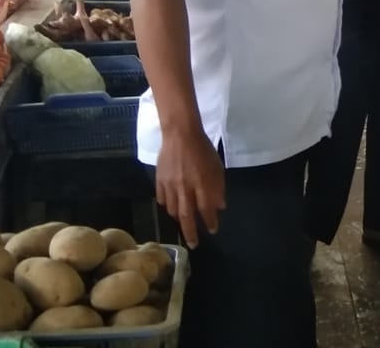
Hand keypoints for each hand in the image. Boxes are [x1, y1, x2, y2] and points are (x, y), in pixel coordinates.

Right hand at [154, 127, 225, 248]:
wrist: (180, 134)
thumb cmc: (203, 149)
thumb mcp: (217, 167)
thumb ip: (218, 188)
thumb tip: (220, 207)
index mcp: (201, 183)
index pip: (206, 209)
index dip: (210, 221)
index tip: (212, 230)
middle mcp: (185, 188)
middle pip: (187, 216)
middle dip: (191, 232)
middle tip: (194, 244)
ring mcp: (170, 185)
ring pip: (174, 210)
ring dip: (180, 220)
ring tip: (185, 225)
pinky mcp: (159, 181)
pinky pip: (163, 200)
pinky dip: (169, 207)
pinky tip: (173, 208)